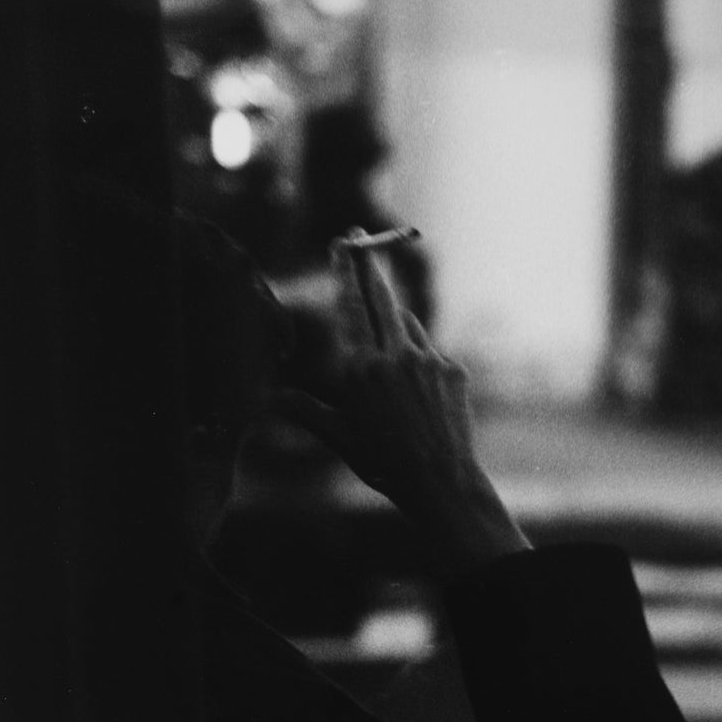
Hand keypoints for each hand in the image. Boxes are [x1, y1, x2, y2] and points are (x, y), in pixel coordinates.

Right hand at [273, 231, 530, 577]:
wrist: (440, 482)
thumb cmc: (383, 463)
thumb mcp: (339, 437)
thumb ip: (305, 410)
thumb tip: (270, 399)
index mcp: (361, 368)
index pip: (351, 306)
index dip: (345, 271)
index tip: (343, 244)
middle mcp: (395, 356)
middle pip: (380, 296)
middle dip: (368, 265)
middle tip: (361, 239)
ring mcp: (428, 359)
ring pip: (407, 323)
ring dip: (393, 320)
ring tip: (386, 347)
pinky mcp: (452, 369)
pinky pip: (429, 351)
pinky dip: (418, 356)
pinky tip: (415, 387)